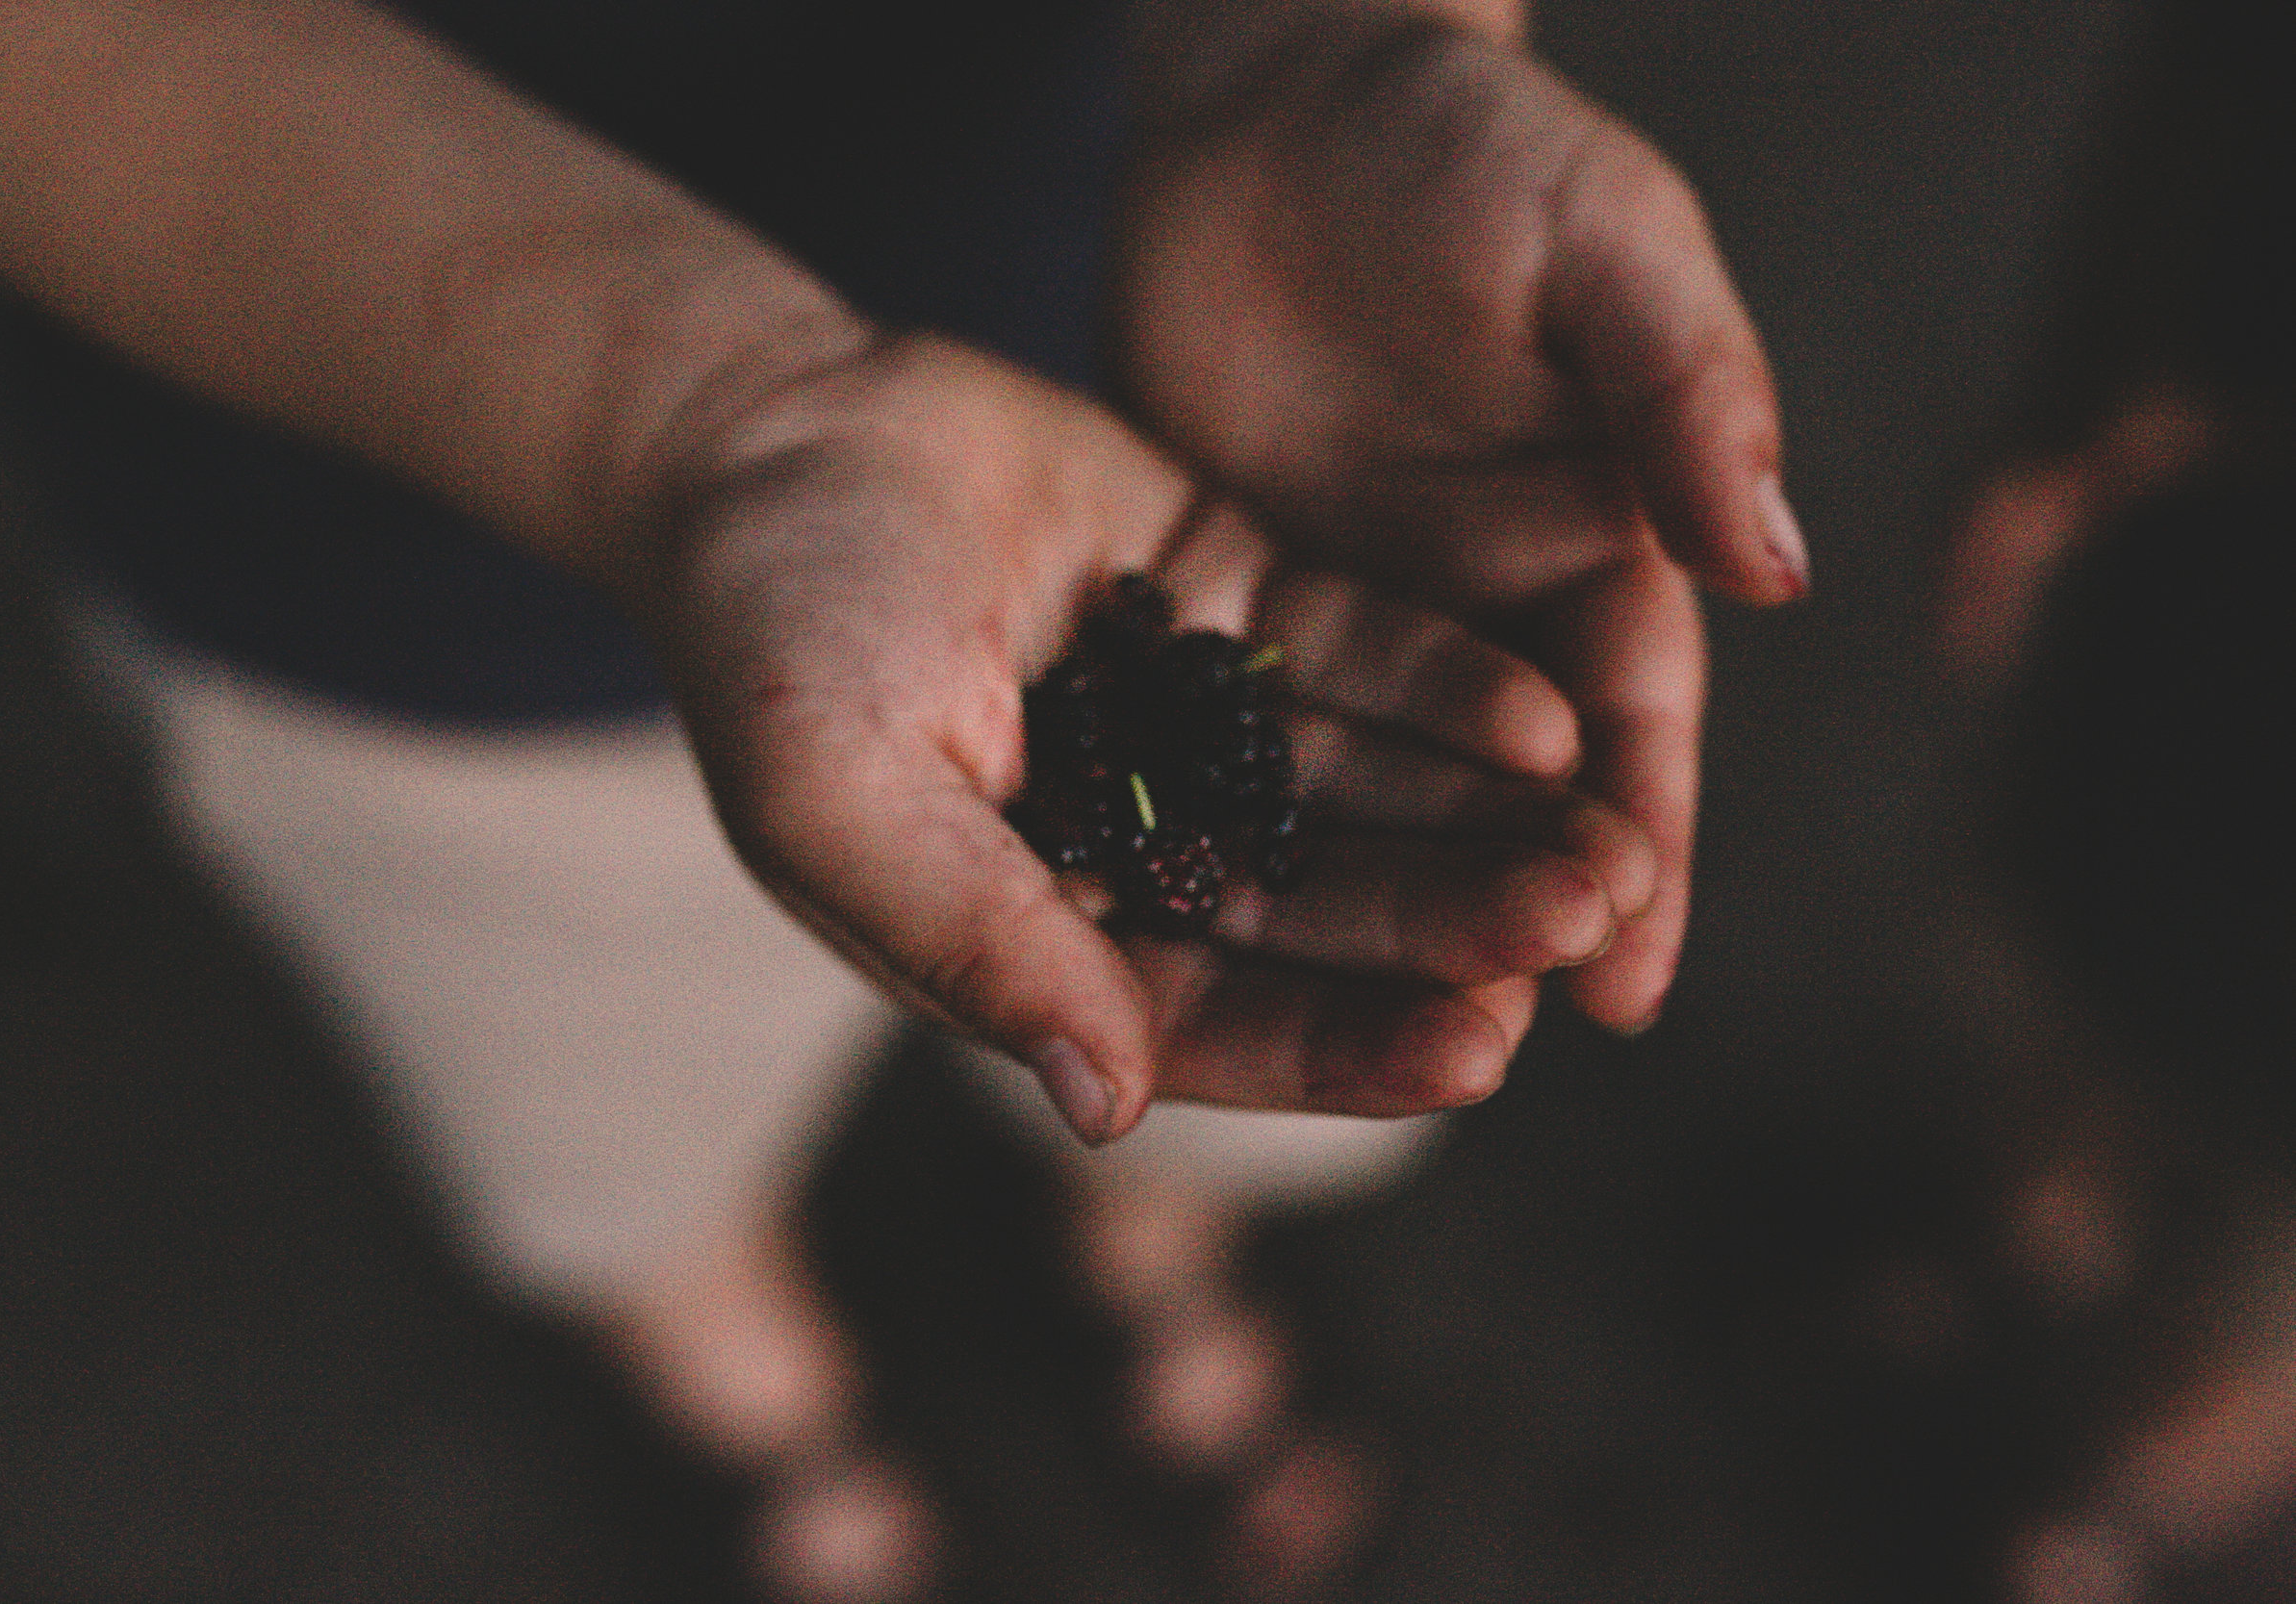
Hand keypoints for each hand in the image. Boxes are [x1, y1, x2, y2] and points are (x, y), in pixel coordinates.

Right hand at [636, 331, 1653, 1139]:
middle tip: (1582, 916)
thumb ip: (973, 940)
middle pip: (1323, 914)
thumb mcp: (841, 796)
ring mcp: (1194, 727)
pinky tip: (1540, 718)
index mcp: (1043, 937)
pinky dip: (1445, 690)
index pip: (1218, 1024)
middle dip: (1451, 926)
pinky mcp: (1234, 604)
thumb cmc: (766, 632)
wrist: (764, 426)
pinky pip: (1358, 659)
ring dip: (1482, 820)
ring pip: (1364, 794)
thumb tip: (1105, 1109)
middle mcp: (1140, 849)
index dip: (1347, 1047)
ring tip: (1609, 835)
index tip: (1475, 1053)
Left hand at [1116, 18, 1804, 1032]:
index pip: (1633, 725)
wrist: (1279, 97)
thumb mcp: (1605, 248)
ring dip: (1383, 903)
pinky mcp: (1235, 592)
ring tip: (1371, 1025)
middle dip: (1510, 913)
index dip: (1639, 845)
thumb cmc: (1470, 143)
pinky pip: (1244, 729)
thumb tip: (1781, 569)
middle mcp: (1484, 606)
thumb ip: (1686, 395)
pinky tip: (1227, 917)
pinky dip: (1251, 821)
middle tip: (1497, 1042)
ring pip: (1379, 790)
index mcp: (1599, 541)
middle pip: (1509, 793)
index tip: (1631, 974)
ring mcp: (1358, 611)